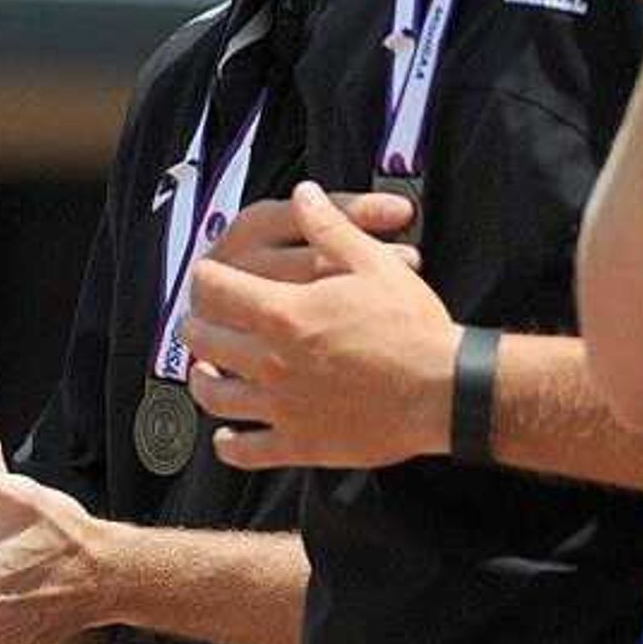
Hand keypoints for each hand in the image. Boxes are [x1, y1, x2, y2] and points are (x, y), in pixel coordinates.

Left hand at [183, 182, 459, 470]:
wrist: (445, 390)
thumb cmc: (410, 323)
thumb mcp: (371, 263)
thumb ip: (329, 227)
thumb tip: (302, 192)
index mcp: (281, 312)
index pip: (212, 287)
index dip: (206, 277)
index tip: (210, 276)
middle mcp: (269, 360)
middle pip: (203, 339)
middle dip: (198, 325)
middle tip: (203, 321)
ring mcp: (280, 406)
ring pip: (214, 396)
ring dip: (203, 380)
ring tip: (205, 372)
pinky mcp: (298, 444)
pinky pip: (245, 451)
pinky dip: (228, 445)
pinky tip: (226, 437)